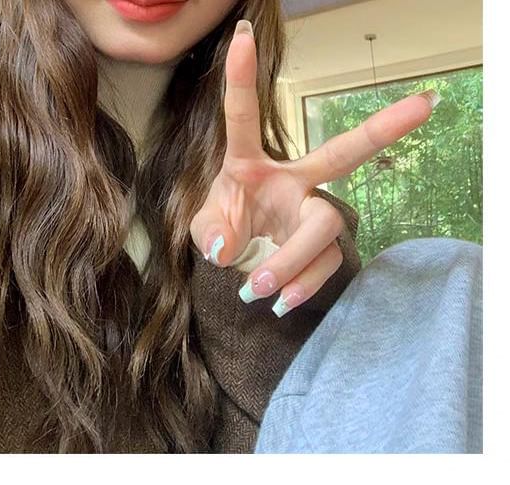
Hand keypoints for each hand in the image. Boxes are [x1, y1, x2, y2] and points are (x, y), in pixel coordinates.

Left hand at [190, 20, 437, 316]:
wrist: (240, 264)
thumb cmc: (224, 229)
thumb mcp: (203, 228)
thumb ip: (207, 233)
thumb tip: (226, 249)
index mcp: (250, 165)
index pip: (244, 118)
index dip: (243, 79)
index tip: (243, 35)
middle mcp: (292, 181)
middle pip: (341, 156)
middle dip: (381, 127)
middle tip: (426, 103)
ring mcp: (312, 213)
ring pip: (324, 226)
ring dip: (293, 260)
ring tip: (258, 288)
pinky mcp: (324, 248)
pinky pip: (325, 265)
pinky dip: (302, 286)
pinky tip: (283, 302)